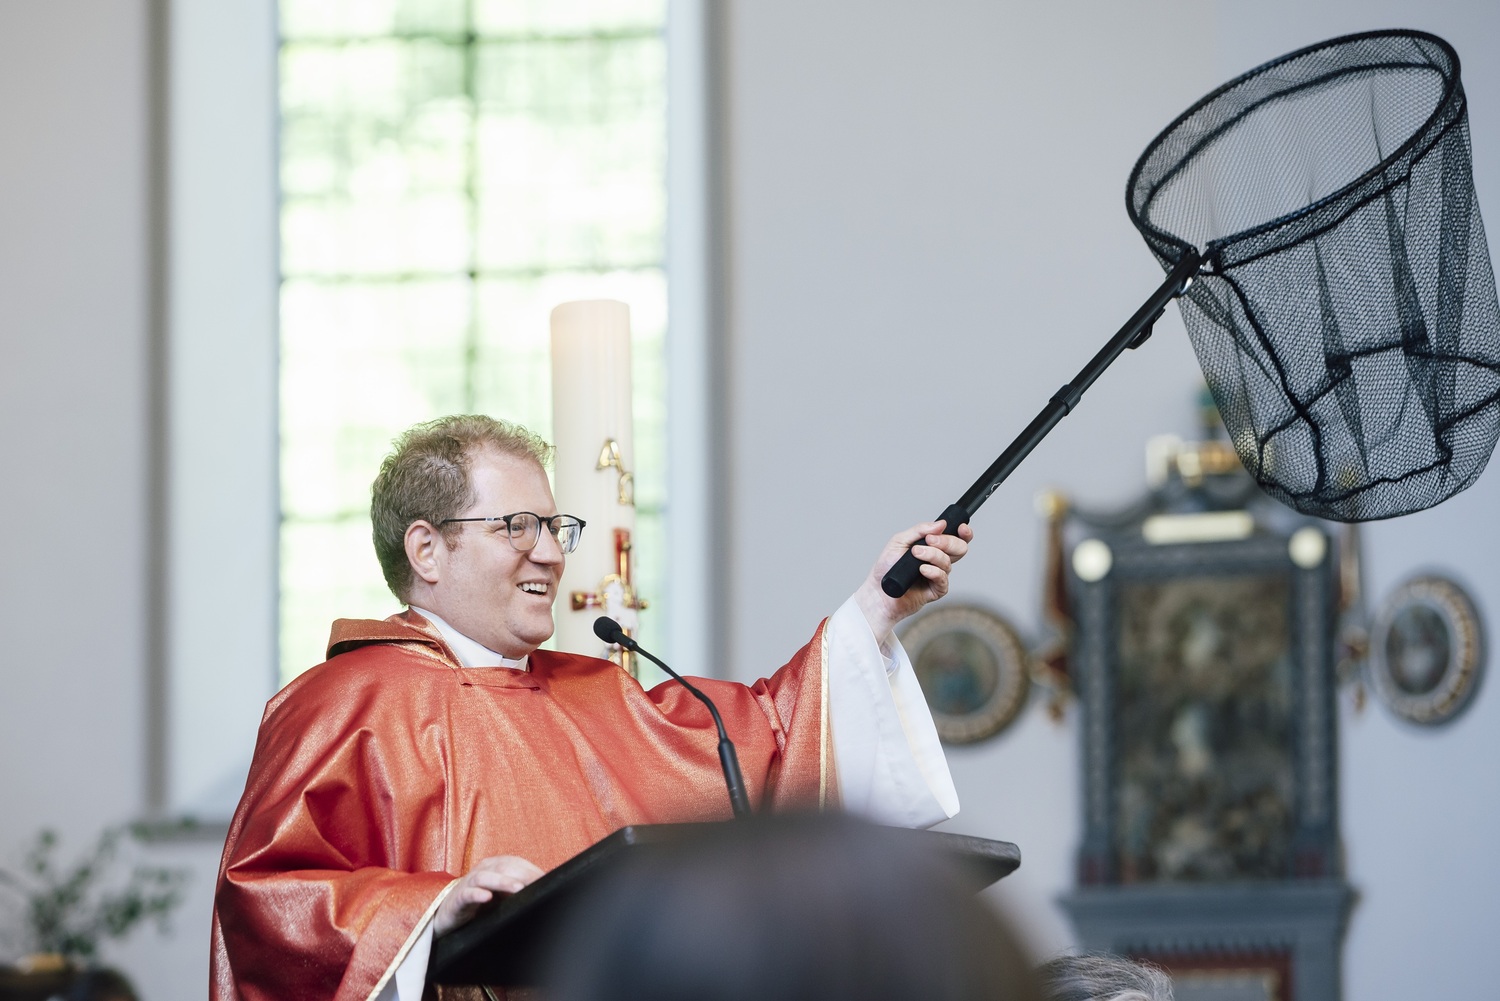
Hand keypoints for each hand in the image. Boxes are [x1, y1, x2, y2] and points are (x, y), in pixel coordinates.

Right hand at [432, 855, 544, 936]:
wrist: (447, 918)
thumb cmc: (478, 905)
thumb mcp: (501, 896)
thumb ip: (518, 891)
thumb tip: (544, 891)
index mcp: (493, 867)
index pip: (516, 863)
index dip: (532, 870)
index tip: (548, 880)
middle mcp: (481, 871)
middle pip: (503, 867)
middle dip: (522, 874)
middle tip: (538, 884)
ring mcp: (468, 884)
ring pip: (485, 877)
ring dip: (502, 881)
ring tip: (518, 887)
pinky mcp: (457, 900)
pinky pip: (466, 894)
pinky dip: (476, 894)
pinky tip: (487, 897)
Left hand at [854, 520, 973, 644]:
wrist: (878, 591)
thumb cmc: (886, 567)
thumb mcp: (899, 541)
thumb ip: (919, 531)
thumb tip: (941, 524)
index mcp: (933, 547)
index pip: (956, 538)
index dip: (964, 533)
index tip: (961, 528)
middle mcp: (938, 561)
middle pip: (960, 548)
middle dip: (947, 542)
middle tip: (930, 540)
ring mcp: (938, 576)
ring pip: (948, 562)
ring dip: (933, 555)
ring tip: (915, 554)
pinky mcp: (935, 591)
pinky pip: (942, 579)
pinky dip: (933, 572)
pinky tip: (922, 570)